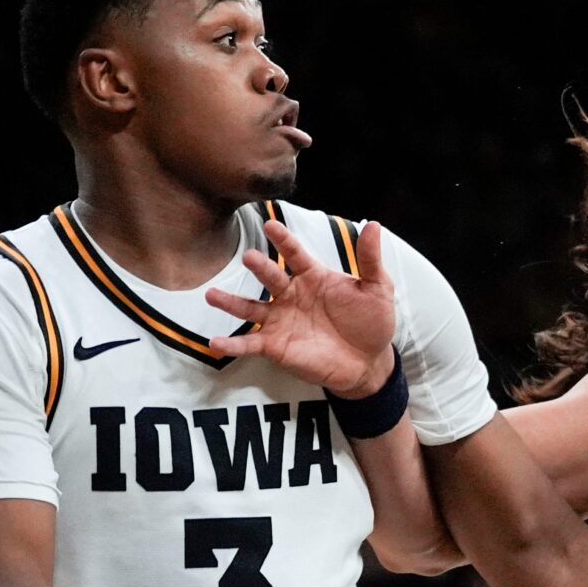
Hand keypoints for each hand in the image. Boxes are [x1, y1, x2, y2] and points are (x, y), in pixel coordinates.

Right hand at [206, 219, 395, 396]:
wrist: (369, 362)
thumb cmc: (371, 321)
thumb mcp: (377, 288)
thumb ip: (370, 259)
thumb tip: (374, 225)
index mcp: (314, 277)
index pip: (296, 255)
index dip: (284, 241)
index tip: (270, 224)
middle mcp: (292, 296)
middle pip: (271, 278)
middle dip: (260, 267)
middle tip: (249, 257)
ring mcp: (281, 321)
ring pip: (250, 308)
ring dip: (230, 303)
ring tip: (210, 294)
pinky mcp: (275, 346)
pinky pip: (250, 344)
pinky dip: (232, 344)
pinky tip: (216, 342)